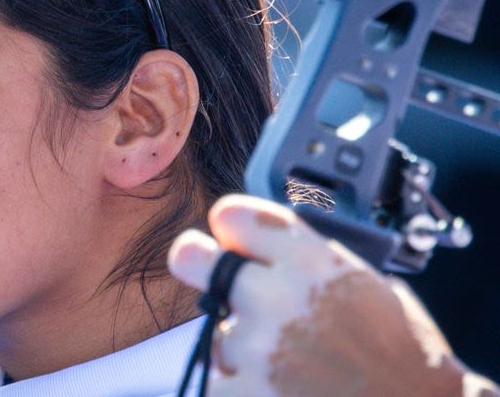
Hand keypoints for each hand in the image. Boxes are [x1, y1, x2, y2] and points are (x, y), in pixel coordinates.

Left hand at [167, 194, 497, 396]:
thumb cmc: (404, 355)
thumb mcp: (370, 285)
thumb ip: (313, 262)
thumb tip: (269, 252)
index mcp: (312, 260)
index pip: (233, 216)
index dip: (231, 229)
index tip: (233, 240)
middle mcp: (277, 296)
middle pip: (192, 258)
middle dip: (200, 268)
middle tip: (218, 285)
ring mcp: (256, 347)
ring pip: (215, 332)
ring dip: (241, 348)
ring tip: (288, 363)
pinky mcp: (244, 392)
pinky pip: (215, 380)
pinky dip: (238, 387)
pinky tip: (273, 388)